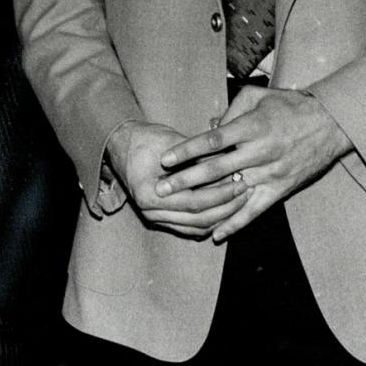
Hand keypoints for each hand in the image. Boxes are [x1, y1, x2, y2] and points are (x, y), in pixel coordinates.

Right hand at [107, 120, 248, 237]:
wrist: (119, 143)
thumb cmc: (144, 138)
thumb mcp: (172, 142)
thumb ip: (199, 157)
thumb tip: (231, 164)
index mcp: (149, 194)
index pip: (195, 202)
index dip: (222, 194)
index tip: (241, 182)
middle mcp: (149, 211)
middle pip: (198, 219)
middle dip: (227, 208)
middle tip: (246, 192)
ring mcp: (153, 217)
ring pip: (196, 227)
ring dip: (221, 216)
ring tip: (240, 201)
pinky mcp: (159, 218)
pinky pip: (189, 227)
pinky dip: (209, 221)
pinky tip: (225, 210)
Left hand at [155, 86, 352, 241]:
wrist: (331, 124)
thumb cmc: (290, 106)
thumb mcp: (258, 96)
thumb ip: (230, 110)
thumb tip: (208, 125)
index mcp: (251, 127)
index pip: (212, 141)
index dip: (187, 150)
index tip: (165, 159)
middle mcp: (259, 152)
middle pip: (216, 169)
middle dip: (185, 180)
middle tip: (160, 188)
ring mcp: (270, 174)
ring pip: (231, 191)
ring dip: (204, 202)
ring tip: (178, 208)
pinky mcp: (280, 190)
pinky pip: (254, 210)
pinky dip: (235, 223)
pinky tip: (215, 234)